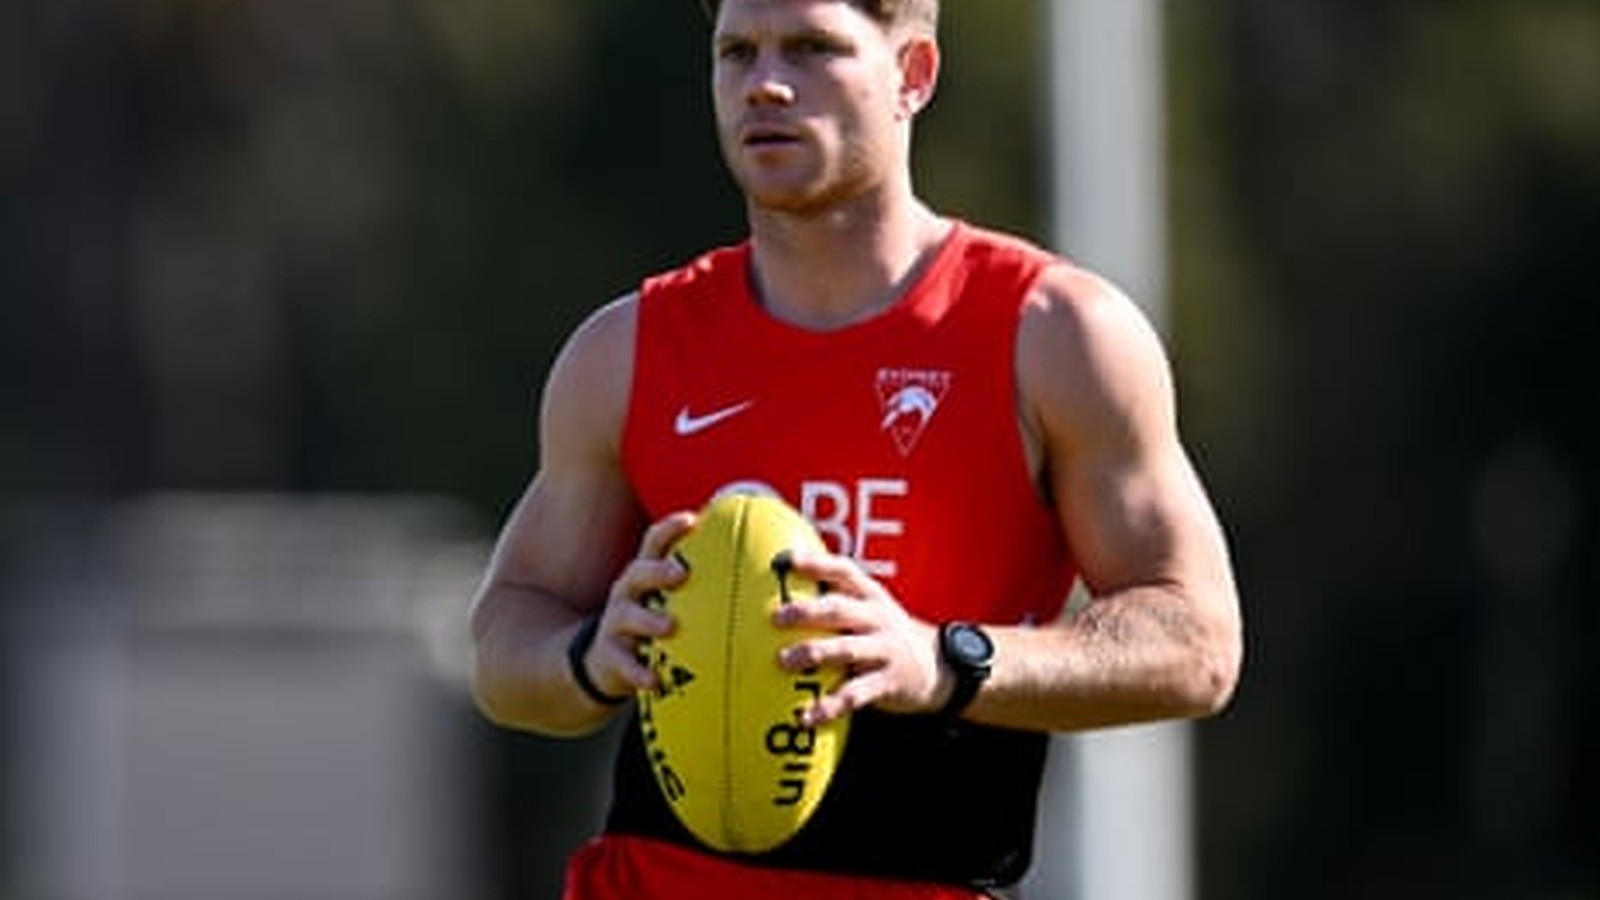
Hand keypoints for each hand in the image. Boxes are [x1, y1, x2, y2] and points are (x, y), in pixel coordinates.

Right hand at [581, 512, 693, 699]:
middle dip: (657, 570)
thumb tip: (759, 572)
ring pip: (627, 616)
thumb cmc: (654, 623)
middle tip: (681, 573)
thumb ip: (701, 586)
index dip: (669, 529)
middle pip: (637, 573)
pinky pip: (624, 663)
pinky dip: (638, 671)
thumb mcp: (669, 600)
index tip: (691, 520)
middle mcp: (627, 593)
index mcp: (645, 575)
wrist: (607, 662)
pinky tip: (654, 681)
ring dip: (648, 619)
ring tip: (670, 626)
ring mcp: (616, 624)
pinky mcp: (610, 656)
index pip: (653, 543)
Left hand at [772, 549, 951, 725]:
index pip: (843, 571)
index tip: (785, 560)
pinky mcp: (888, 682)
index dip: (815, 564)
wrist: (939, 668)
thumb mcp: (872, 610)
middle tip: (776, 618)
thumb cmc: (887, 636)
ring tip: (784, 661)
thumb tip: (783, 598)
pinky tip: (806, 716)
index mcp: (871, 596)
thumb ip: (838, 602)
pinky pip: (855, 694)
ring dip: (813, 653)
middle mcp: (878, 618)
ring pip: (846, 649)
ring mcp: (885, 650)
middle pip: (840, 609)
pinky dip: (829, 706)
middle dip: (807, 612)